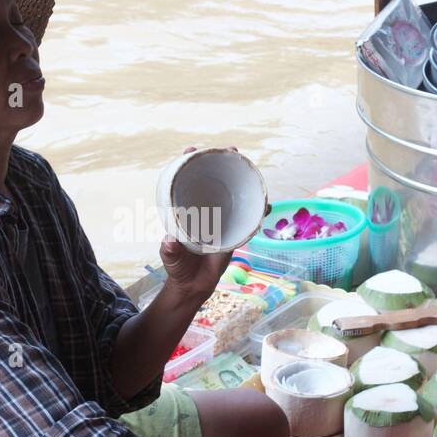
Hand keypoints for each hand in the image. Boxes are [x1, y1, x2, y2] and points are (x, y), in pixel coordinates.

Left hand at [160, 146, 271, 301]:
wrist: (193, 286)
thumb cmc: (179, 268)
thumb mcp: (171, 257)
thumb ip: (169, 250)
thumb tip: (169, 241)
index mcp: (188, 211)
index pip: (187, 181)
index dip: (190, 163)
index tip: (191, 150)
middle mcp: (206, 210)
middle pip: (215, 181)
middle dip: (222, 163)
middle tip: (230, 150)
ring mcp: (222, 220)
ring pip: (234, 196)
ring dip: (243, 182)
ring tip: (250, 169)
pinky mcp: (235, 233)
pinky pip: (249, 219)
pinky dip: (259, 210)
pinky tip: (266, 204)